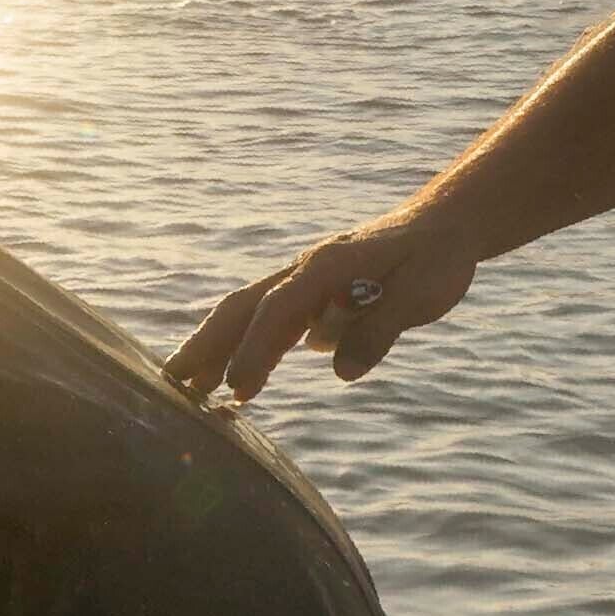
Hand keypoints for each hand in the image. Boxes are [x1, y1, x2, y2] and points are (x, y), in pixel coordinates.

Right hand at [165, 205, 484, 405]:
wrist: (443, 226)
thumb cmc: (435, 260)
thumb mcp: (422, 294)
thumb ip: (380, 329)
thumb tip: (340, 372)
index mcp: (327, 267)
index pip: (279, 310)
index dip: (255, 350)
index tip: (237, 390)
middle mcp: (304, 270)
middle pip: (242, 307)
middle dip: (206, 345)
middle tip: (171, 386)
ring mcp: (303, 281)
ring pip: (246, 313)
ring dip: (214, 348)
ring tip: (185, 388)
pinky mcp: (310, 295)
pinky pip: (264, 321)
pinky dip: (241, 347)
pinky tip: (229, 380)